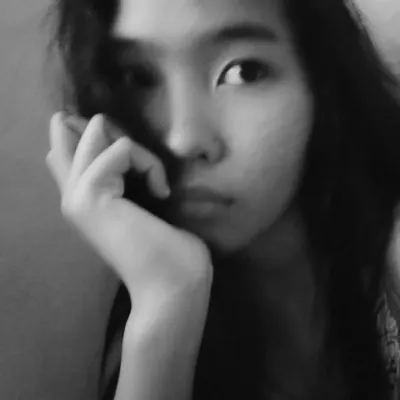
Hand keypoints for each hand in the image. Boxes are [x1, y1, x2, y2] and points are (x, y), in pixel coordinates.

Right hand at [45, 112, 212, 306]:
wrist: (173, 286)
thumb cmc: (168, 253)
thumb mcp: (144, 206)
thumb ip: (126, 179)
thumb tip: (122, 146)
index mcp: (84, 200)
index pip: (62, 152)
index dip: (85, 131)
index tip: (125, 147)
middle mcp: (72, 196)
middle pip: (71, 137)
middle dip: (115, 136)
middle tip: (147, 170)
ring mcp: (77, 196)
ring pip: (97, 135)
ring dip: (139, 153)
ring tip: (156, 185)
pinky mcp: (91, 195)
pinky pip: (120, 149)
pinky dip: (149, 163)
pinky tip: (161, 191)